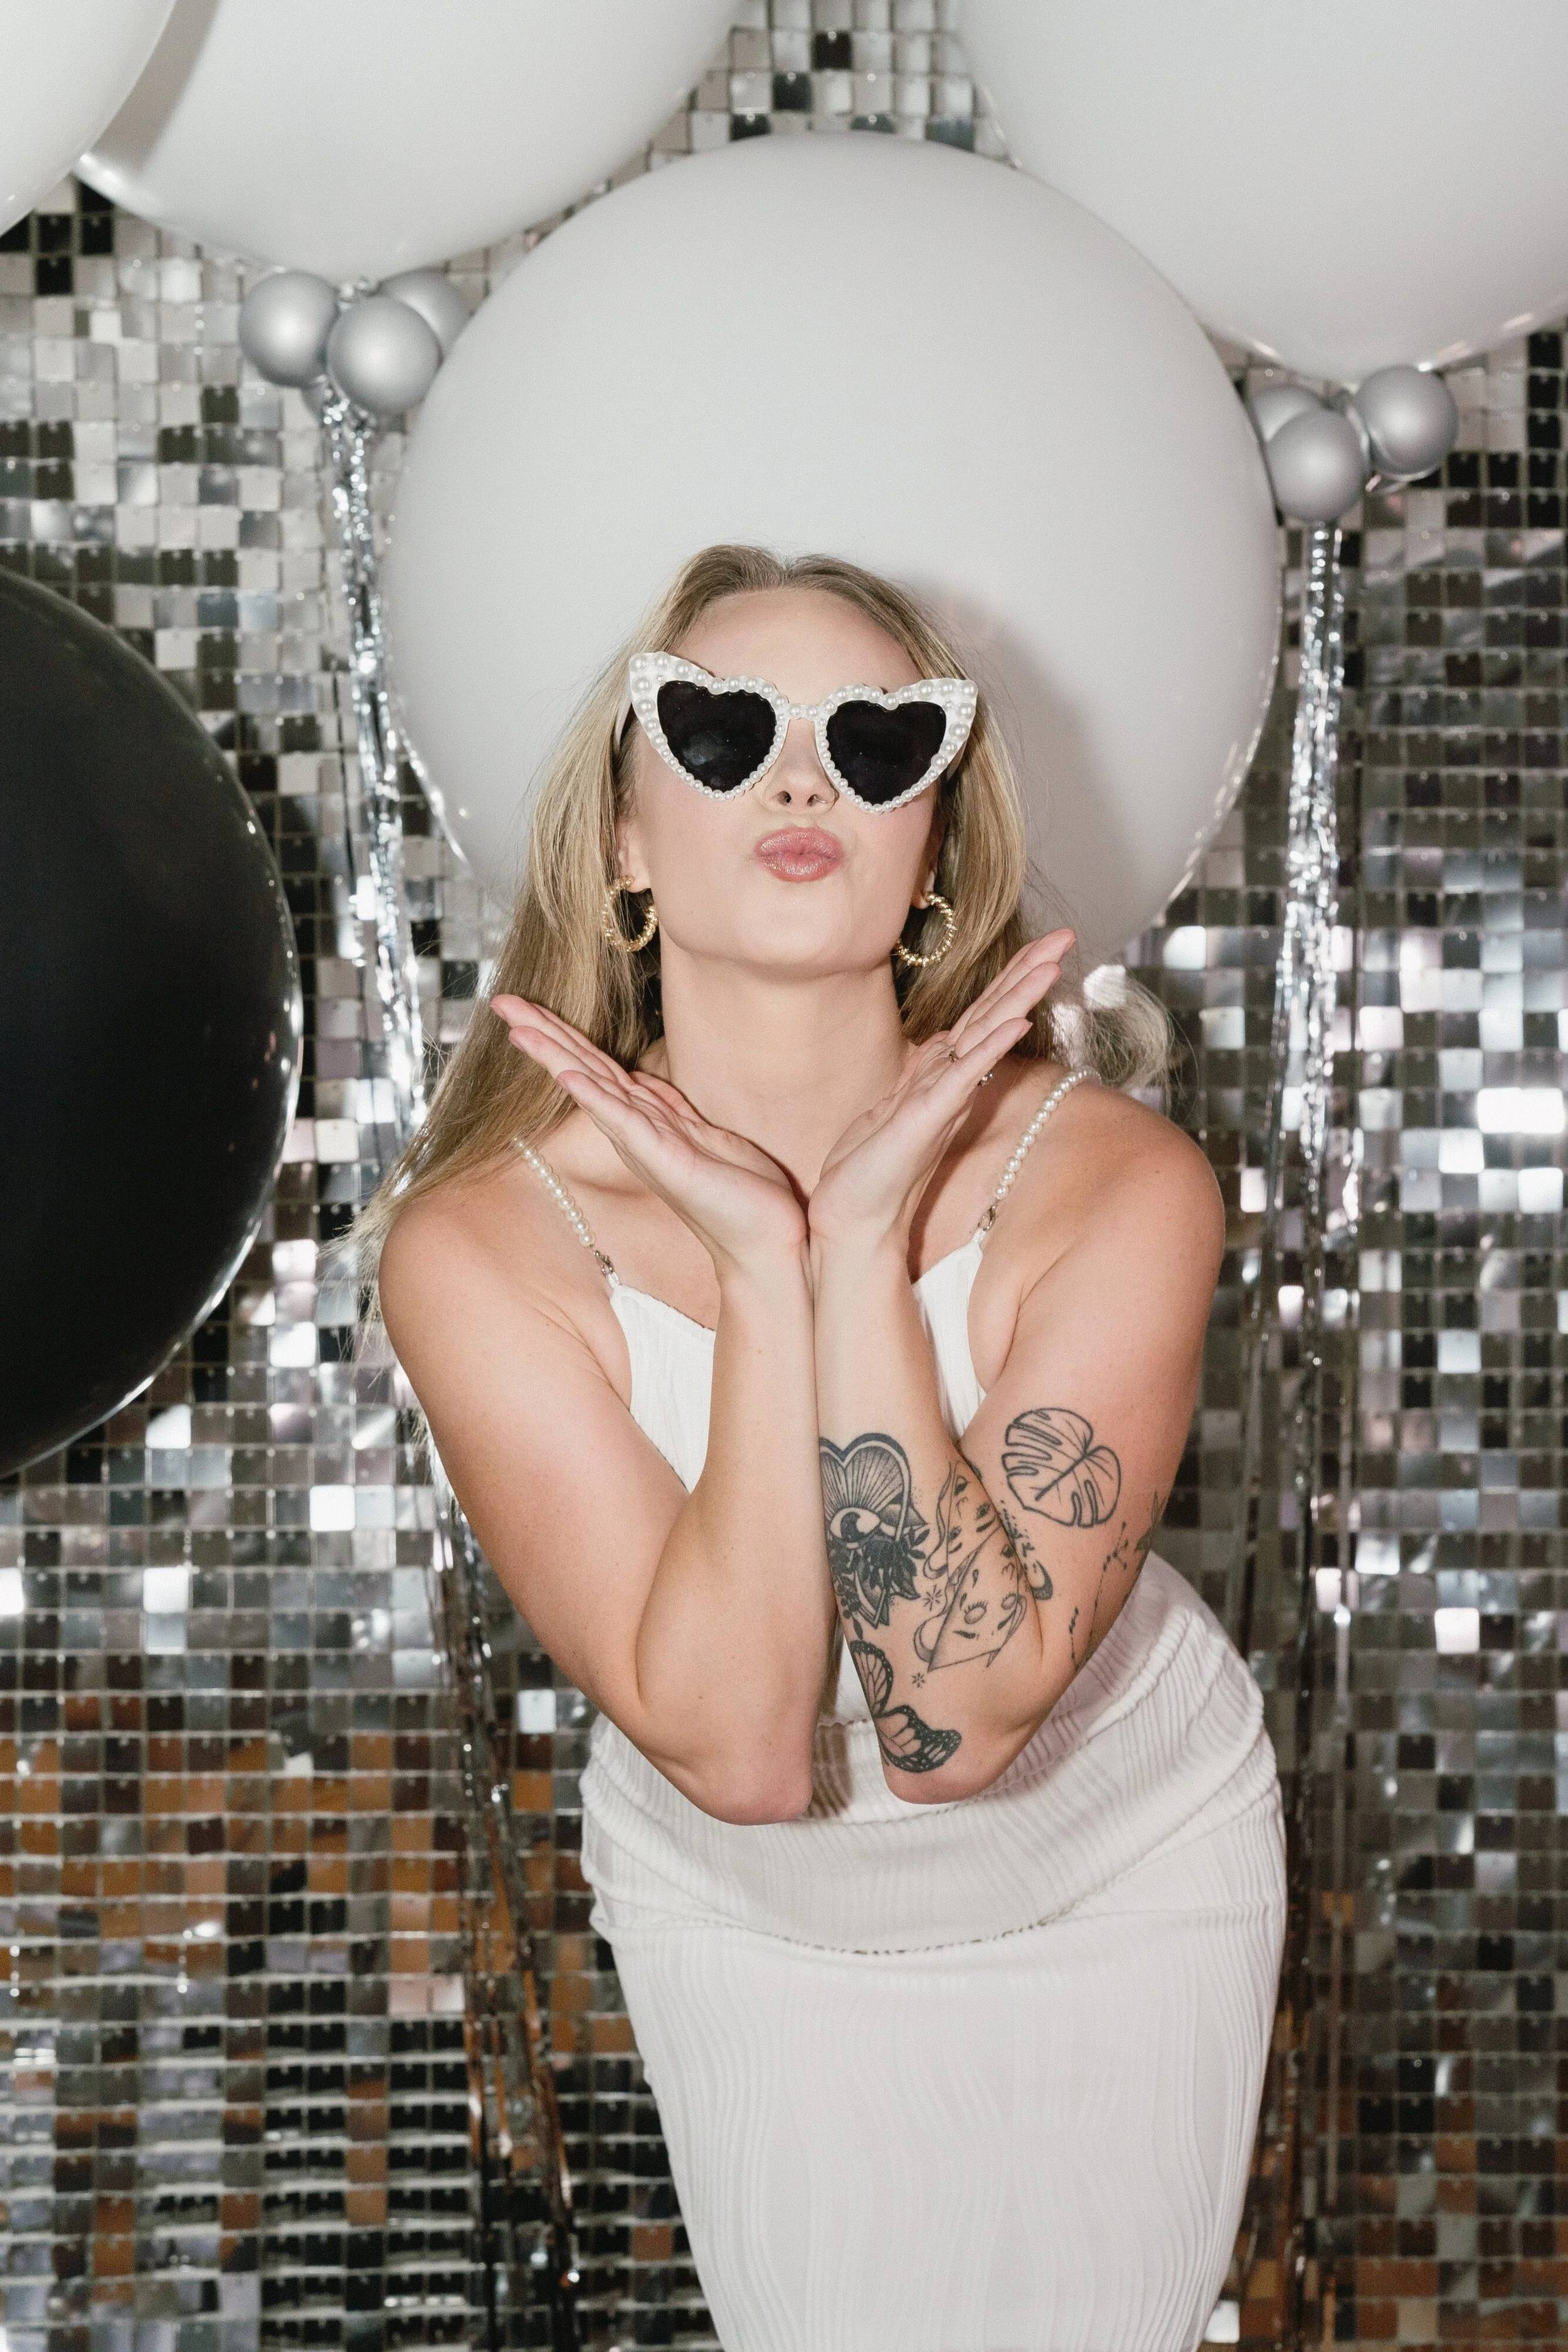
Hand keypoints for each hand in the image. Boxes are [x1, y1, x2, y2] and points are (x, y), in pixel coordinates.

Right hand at [491, 997, 807, 1271]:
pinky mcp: (666, 1159)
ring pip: (594, 1087)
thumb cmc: (738, 1193)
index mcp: (643, 1120)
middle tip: (501, 1001)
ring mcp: (647, 1145)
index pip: (594, 1066)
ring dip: (556, 1055)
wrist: (764, 1243)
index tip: (523, 1005)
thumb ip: (668, 1108)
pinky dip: (597, 1098)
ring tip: (520, 1028)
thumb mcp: (701, 1135)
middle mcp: (636, 1130)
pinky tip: (569, 1076)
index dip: (560, 1033)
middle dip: (541, 1033)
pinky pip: (626, 1121)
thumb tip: (643, 1080)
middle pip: (581, 1068)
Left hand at [806, 931, 1073, 1254]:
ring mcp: (945, 1098)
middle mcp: (952, 1082)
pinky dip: (991, 1048)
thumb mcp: (895, 1101)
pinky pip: (966, 1076)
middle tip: (1067, 934)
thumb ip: (923, 1071)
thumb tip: (939, 1042)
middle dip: (1029, 972)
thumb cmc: (870, 1165)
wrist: (851, 1214)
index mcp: (944, 1074)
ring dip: (1020, 998)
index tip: (1043, 942)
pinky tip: (1015, 1023)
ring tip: (1052, 964)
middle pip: (996, 1014)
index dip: (1012, 976)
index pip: (984, 1014)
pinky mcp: (930, 1117)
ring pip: (987, 1037)